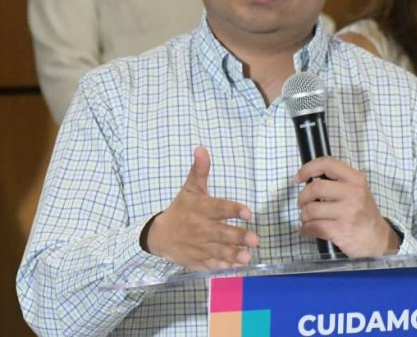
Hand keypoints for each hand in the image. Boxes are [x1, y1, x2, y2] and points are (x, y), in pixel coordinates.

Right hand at [146, 147, 258, 270]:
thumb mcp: (189, 189)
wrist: (160, 236)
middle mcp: (200, 228)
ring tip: (247, 257)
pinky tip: (234, 267)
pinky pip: (211, 264)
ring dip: (233, 255)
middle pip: (221, 232)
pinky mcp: (198, 260)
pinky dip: (222, 266)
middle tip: (255, 239)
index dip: (232, 210)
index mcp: (200, 208)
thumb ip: (199, 171)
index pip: (218, 208)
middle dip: (238, 237)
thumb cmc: (181, 209)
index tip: (247, 213)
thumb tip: (202, 148)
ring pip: (218, 251)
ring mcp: (199, 246)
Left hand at [295, 157, 399, 257]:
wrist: (379, 239)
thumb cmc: (363, 213)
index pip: (327, 164)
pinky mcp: (341, 230)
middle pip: (314, 188)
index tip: (297, 178)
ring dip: (304, 216)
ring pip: (311, 209)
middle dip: (302, 197)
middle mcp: (353, 193)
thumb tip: (307, 178)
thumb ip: (338, 181)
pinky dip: (305, 229)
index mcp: (356, 179)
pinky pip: (313, 226)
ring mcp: (348, 212)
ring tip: (308, 219)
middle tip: (302, 204)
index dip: (308, 168)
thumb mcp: (357, 190)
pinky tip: (308, 230)